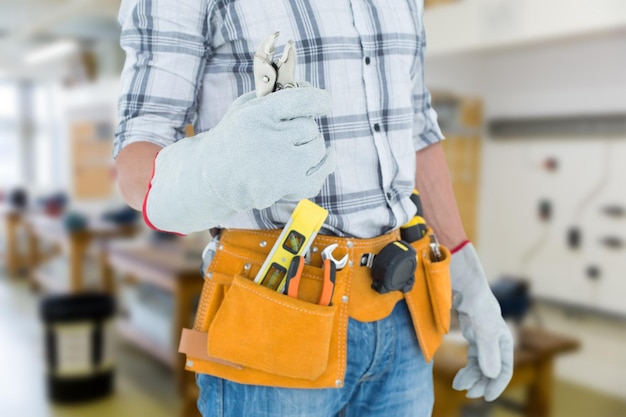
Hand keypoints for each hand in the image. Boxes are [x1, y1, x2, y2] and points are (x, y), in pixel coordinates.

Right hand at [144, 86, 334, 233]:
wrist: (212, 177)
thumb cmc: (234, 137)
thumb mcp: (244, 107)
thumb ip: (274, 94)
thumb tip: (308, 87)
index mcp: (258, 115)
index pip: (302, 100)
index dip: (318, 100)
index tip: (324, 101)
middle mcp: (269, 140)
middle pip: (309, 127)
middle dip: (304, 128)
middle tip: (291, 132)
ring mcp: (279, 167)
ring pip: (317, 149)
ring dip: (311, 147)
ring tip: (295, 148)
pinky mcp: (285, 188)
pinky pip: (318, 176)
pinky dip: (323, 167)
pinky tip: (322, 158)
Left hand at [449, 243, 513, 401]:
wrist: (457, 275)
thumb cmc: (472, 294)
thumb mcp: (480, 322)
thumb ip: (486, 348)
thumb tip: (491, 375)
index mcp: (502, 335)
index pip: (504, 367)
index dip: (496, 384)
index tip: (485, 396)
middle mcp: (494, 337)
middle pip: (492, 368)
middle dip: (482, 382)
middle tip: (470, 394)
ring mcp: (482, 334)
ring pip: (481, 364)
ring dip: (473, 377)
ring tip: (461, 386)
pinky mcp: (471, 331)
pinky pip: (473, 356)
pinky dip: (468, 367)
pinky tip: (460, 376)